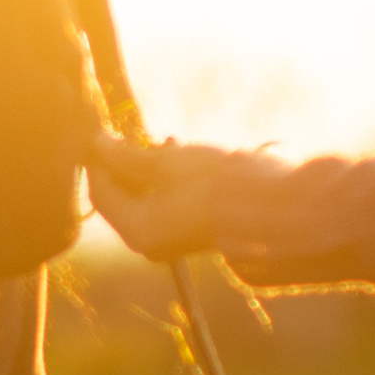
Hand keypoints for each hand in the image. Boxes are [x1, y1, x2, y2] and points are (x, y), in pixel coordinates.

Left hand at [86, 128, 292, 265]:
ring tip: (161, 142)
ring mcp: (170, 240)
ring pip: (143, 198)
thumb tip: (98, 144)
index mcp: (139, 230)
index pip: (101, 191)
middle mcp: (150, 242)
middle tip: (127, 132)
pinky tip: (178, 155)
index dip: (97, 160)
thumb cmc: (221, 184)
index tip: (99, 132)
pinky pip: (163, 204)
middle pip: (120, 197)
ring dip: (145, 169)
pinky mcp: (189, 232)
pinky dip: (163, 181)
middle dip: (121, 164)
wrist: (277, 206)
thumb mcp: (168, 163)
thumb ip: (127, 156)